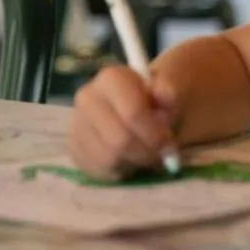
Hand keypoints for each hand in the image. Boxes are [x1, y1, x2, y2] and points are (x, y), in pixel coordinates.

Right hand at [68, 65, 180, 179]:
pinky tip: (128, 159)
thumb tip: (164, 96)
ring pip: (109, 158)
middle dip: (146, 153)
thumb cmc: (159, 101)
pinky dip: (120, 171)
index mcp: (111, 78)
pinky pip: (98, 170)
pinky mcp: (75, 148)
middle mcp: (87, 98)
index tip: (169, 144)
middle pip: (120, 140)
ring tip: (144, 154)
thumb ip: (171, 91)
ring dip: (134, 163)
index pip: (132, 113)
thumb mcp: (174, 90)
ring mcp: (77, 123)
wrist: (140, 109)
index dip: (156, 135)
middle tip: (160, 154)